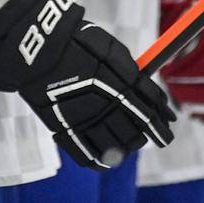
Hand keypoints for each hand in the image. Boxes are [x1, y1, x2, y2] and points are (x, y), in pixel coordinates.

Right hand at [0, 0, 175, 168]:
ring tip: (129, 143)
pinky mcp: (63, 127)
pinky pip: (86, 154)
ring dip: (127, 146)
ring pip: (115, 145)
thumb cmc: (77, 42)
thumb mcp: (110, 49)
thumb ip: (132, 74)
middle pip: (134, 132)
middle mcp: (103, 104)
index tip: (168, 129)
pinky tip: (106, 160)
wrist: (36, 45)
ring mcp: (83, 118)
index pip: (148, 112)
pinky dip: (99, 160)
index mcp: (118, 83)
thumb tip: (151, 96)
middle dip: (144, 134)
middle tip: (147, 133)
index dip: (161, 123)